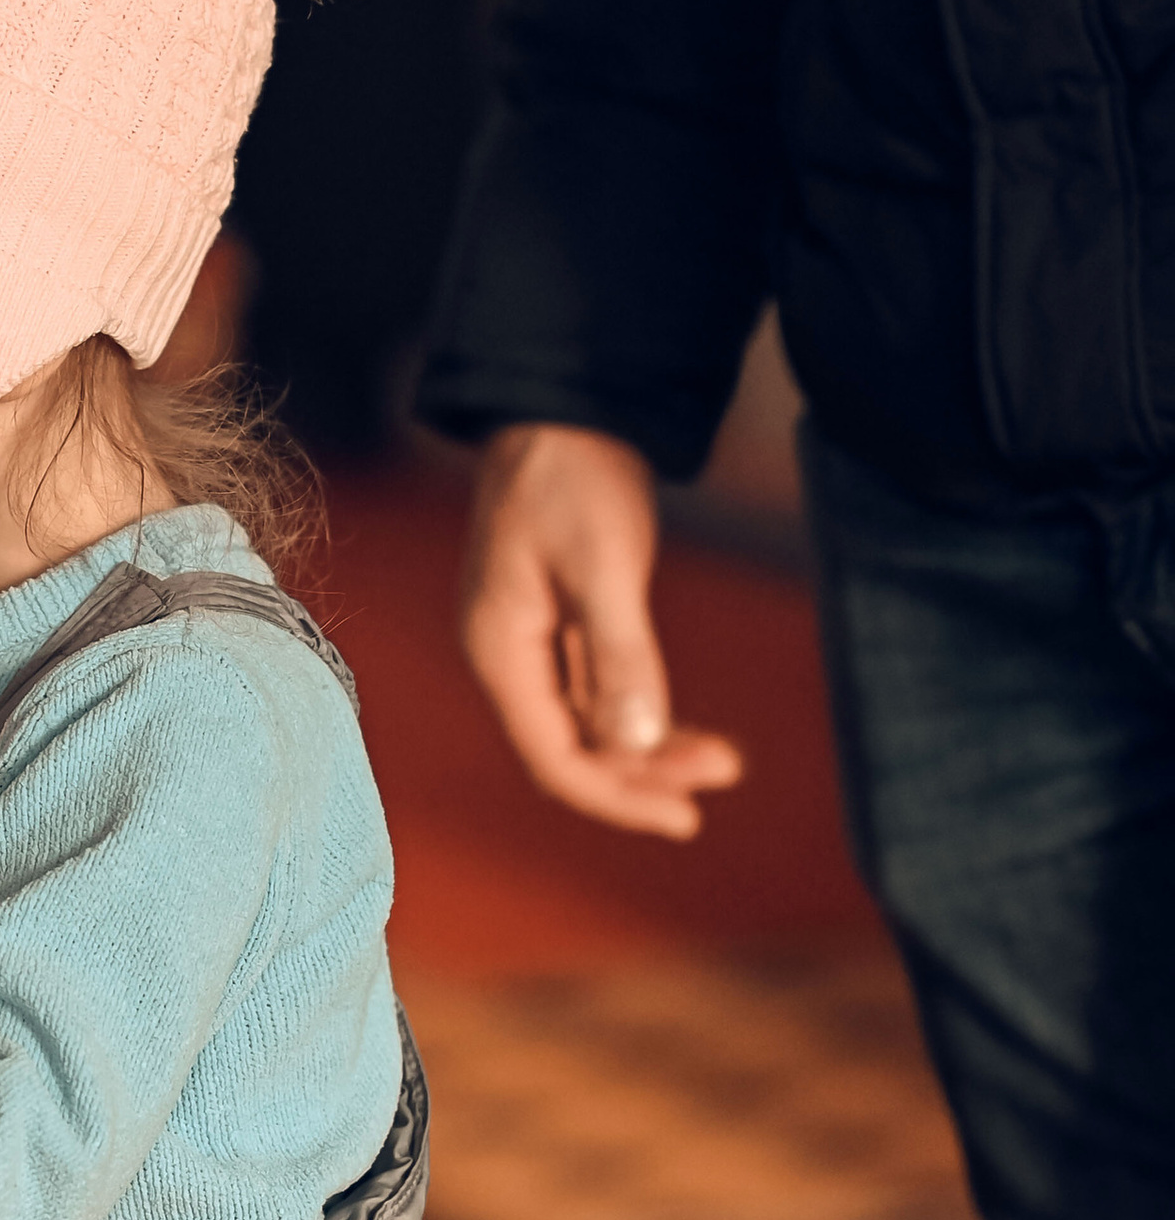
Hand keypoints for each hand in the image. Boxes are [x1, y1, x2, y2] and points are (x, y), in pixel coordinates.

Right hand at [459, 423, 744, 842]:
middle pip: (572, 750)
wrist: (560, 404)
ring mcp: (531, 641)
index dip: (617, 797)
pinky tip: (680, 726)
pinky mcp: (558, 621)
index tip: (687, 815)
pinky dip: (638, 714)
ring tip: (720, 758)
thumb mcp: (601, 562)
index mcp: (499, 651)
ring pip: (588, 724)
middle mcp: (508, 657)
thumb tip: (636, 743)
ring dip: (647, 748)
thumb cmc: (571, 474)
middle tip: (720, 781)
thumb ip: (620, 654)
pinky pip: (596, 692)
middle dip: (643, 775)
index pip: (555, 758)